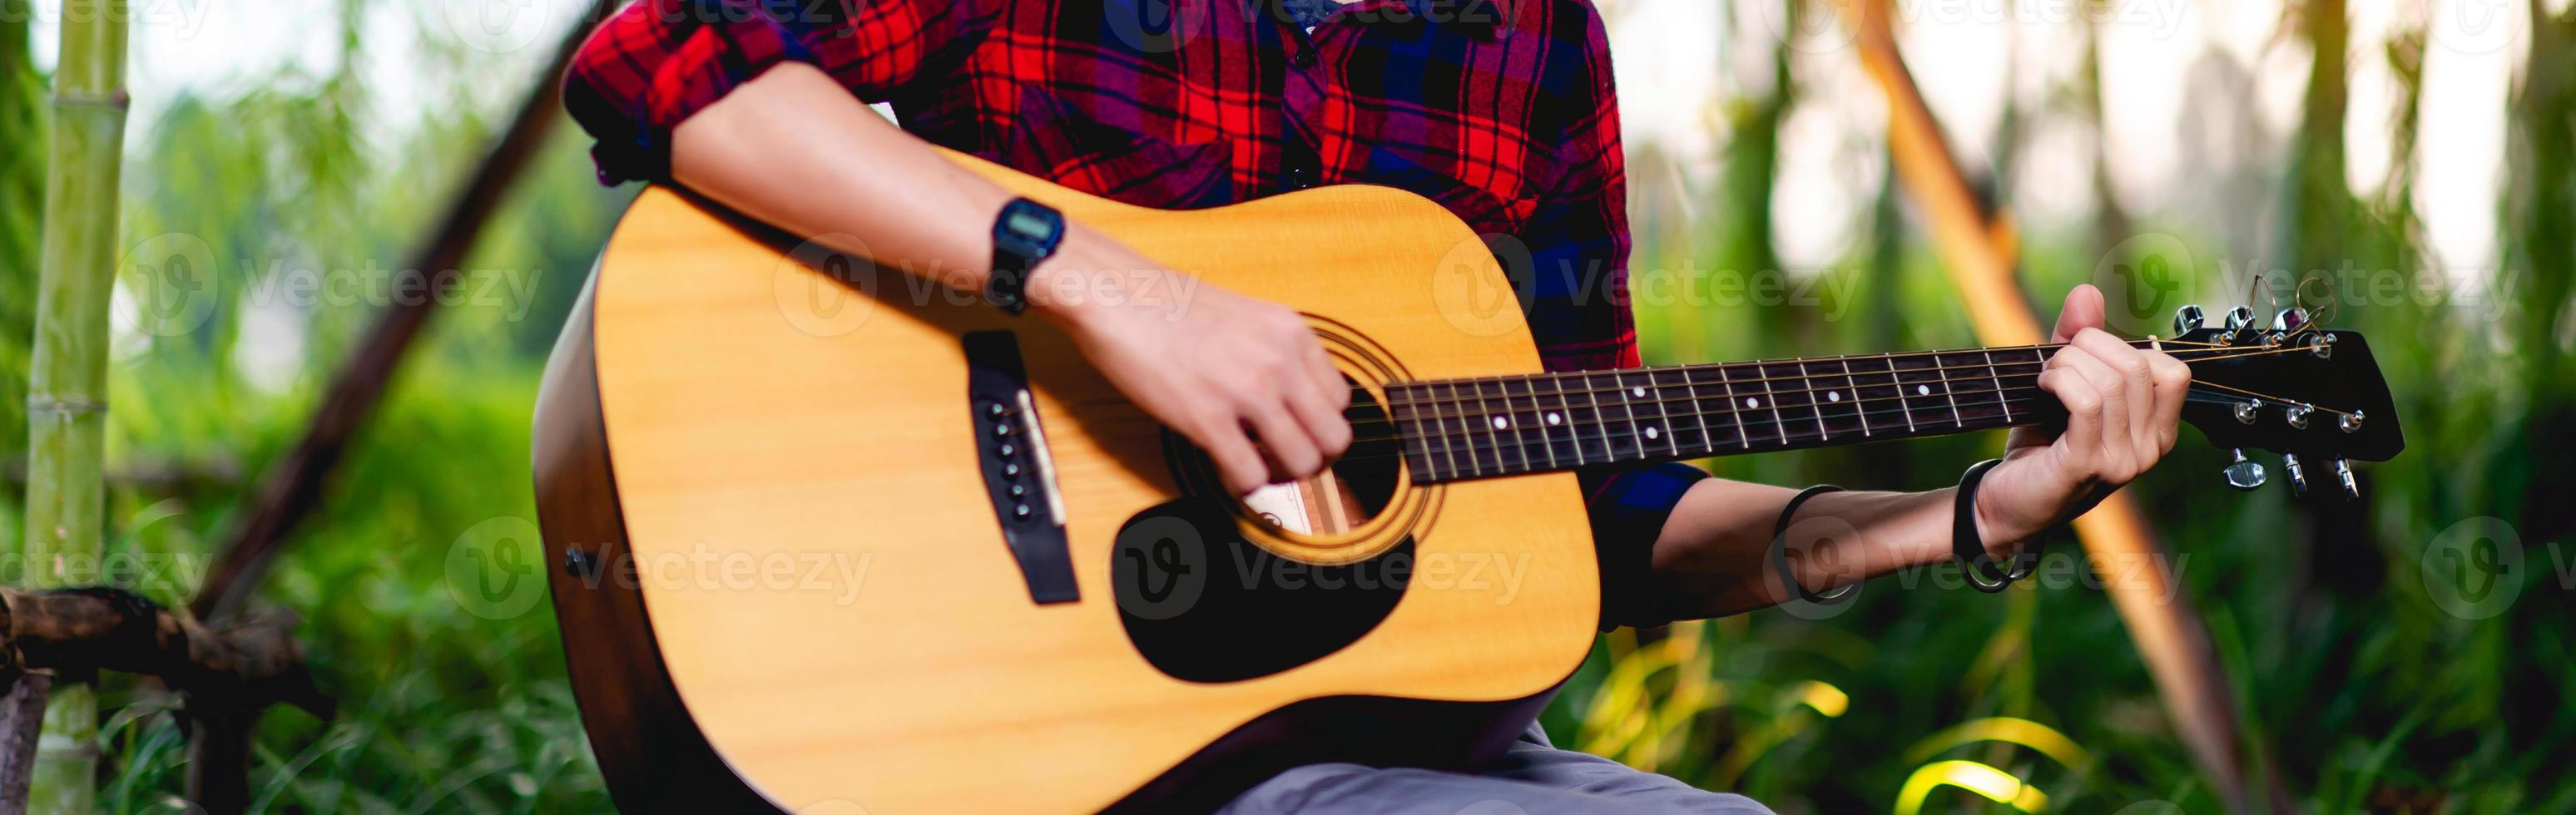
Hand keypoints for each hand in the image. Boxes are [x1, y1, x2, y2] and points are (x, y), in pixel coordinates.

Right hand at [1032, 230, 1349, 494]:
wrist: (1119, 297)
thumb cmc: (1171, 306)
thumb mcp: (1250, 317)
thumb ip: (1278, 354)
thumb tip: (1292, 401)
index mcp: (1293, 334)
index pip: (1341, 401)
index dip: (1320, 425)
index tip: (1299, 432)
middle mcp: (1280, 362)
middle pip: (1333, 438)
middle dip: (1312, 457)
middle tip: (1283, 459)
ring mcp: (1247, 391)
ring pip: (1302, 463)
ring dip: (1280, 476)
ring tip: (1255, 465)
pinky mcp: (1207, 418)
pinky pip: (1250, 475)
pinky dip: (1243, 484)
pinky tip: (1227, 471)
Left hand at [1974, 284, 2190, 554]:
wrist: (2004, 501)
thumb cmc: (2039, 445)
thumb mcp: (2065, 387)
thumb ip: (2078, 341)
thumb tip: (2087, 292)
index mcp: (2157, 432)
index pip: (2172, 371)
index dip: (2126, 348)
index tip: (2087, 355)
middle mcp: (2150, 450)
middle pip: (2137, 367)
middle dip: (2089, 347)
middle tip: (2055, 362)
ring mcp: (2123, 462)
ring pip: (2111, 381)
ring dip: (2068, 363)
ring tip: (2045, 376)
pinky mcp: (2088, 465)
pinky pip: (2087, 402)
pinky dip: (2061, 381)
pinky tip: (2043, 386)